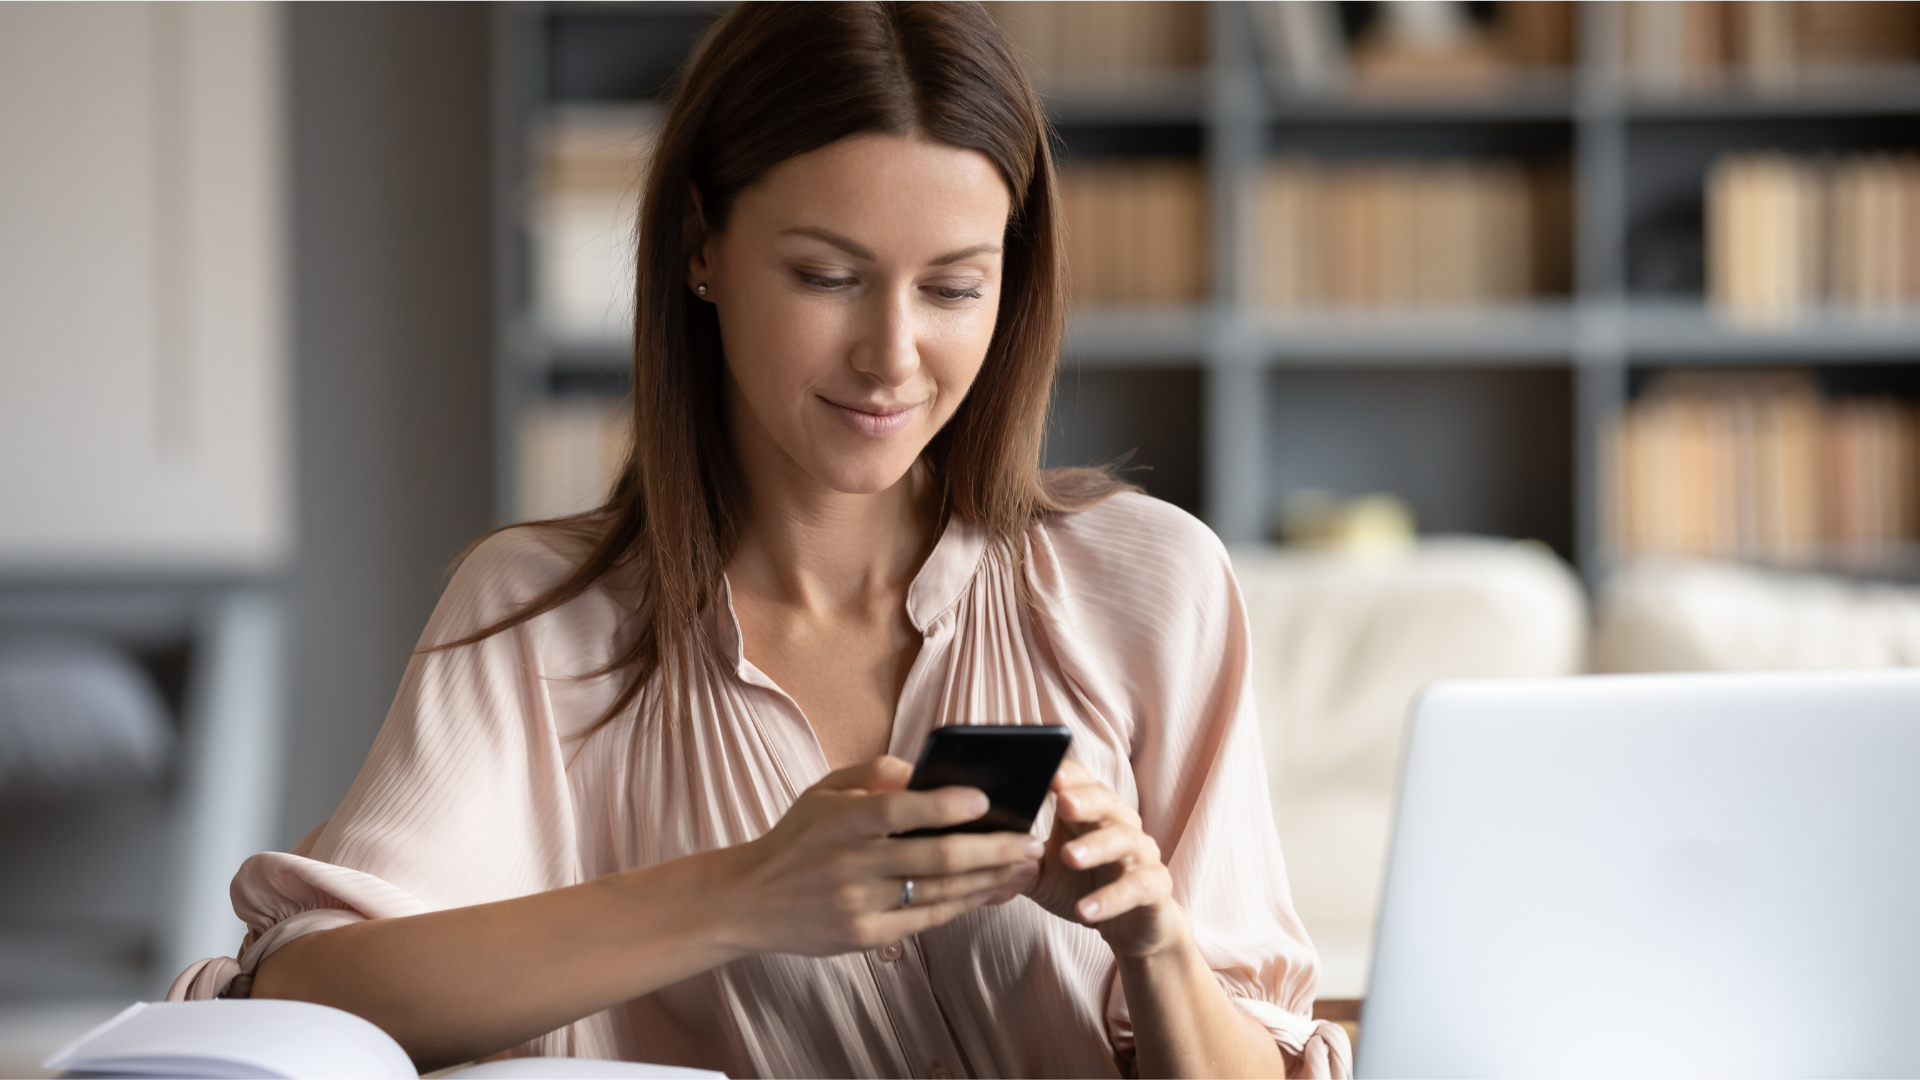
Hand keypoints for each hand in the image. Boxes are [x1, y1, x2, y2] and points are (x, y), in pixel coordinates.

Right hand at [709, 756, 1043, 956]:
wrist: (749, 900)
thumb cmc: (797, 838)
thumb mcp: (823, 790)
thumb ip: (874, 772)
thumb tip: (927, 770)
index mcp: (838, 821)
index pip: (895, 809)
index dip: (941, 805)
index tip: (983, 799)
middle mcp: (848, 865)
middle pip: (933, 858)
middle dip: (991, 849)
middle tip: (1030, 840)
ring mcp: (857, 905)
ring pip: (939, 892)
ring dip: (989, 879)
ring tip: (1024, 866)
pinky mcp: (863, 937)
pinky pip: (926, 919)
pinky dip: (964, 904)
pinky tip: (991, 891)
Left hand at [1024, 759, 1187, 958]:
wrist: (1132, 927)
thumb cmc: (1082, 888)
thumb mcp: (1043, 874)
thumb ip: (1015, 859)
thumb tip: (970, 852)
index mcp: (1090, 813)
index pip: (1080, 781)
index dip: (1064, 774)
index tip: (1041, 769)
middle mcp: (1119, 824)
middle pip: (1105, 801)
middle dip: (1084, 799)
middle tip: (1062, 802)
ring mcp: (1140, 854)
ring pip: (1123, 839)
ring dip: (1096, 846)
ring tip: (1069, 855)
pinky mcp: (1155, 886)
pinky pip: (1137, 887)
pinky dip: (1111, 898)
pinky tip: (1085, 909)